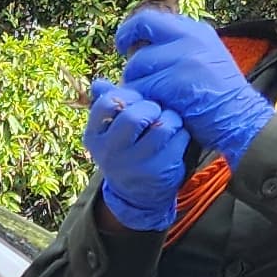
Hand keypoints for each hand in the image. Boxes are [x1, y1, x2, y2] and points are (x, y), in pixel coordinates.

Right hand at [84, 80, 188, 232]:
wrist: (136, 193)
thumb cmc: (126, 150)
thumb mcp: (111, 131)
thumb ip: (109, 106)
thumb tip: (98, 83)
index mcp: (94, 135)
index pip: (108, 102)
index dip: (128, 95)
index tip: (137, 101)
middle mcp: (110, 151)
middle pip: (135, 116)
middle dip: (152, 107)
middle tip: (156, 112)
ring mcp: (133, 164)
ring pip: (162, 126)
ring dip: (171, 119)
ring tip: (169, 123)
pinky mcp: (157, 171)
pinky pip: (178, 140)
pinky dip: (182, 135)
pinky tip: (176, 139)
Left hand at [114, 7, 274, 159]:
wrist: (241, 118)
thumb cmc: (218, 96)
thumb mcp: (204, 59)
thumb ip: (178, 48)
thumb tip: (138, 46)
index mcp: (196, 31)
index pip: (149, 19)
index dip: (130, 31)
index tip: (123, 46)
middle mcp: (190, 38)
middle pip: (140, 37)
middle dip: (131, 62)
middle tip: (134, 79)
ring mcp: (184, 58)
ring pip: (136, 66)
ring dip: (136, 86)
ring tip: (152, 98)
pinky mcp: (175, 82)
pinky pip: (142, 88)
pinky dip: (143, 101)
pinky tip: (157, 108)